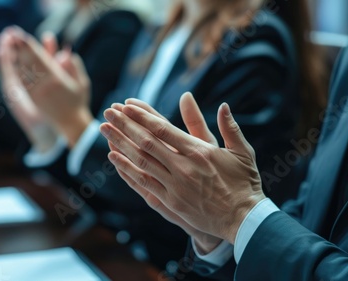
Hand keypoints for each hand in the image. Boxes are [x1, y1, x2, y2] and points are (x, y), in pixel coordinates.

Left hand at [0, 27, 91, 146]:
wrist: (70, 123)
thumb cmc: (78, 101)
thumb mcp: (82, 83)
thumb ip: (74, 66)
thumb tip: (64, 54)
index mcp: (57, 80)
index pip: (40, 58)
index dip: (30, 47)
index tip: (22, 36)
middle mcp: (44, 86)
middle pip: (28, 63)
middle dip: (19, 48)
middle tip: (11, 34)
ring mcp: (36, 93)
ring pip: (22, 71)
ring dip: (14, 57)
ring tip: (6, 44)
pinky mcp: (31, 98)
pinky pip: (22, 81)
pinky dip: (16, 70)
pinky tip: (11, 61)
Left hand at [100, 93, 264, 242]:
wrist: (243, 219)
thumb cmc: (243, 183)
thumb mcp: (242, 151)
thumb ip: (229, 127)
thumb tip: (222, 105)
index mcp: (199, 151)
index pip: (162, 129)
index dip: (141, 116)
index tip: (126, 105)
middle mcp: (183, 167)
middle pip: (146, 142)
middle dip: (124, 125)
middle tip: (108, 112)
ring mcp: (174, 186)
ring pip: (140, 161)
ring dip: (120, 144)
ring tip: (104, 130)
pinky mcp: (171, 202)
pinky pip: (143, 182)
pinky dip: (127, 169)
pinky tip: (114, 158)